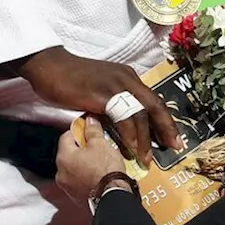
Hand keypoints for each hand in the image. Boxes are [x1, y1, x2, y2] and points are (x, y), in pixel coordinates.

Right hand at [21, 47, 181, 166]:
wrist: (49, 67)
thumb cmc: (70, 79)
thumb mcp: (100, 89)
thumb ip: (113, 102)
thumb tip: (123, 125)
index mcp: (128, 77)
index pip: (153, 99)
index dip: (164, 119)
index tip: (172, 136)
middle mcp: (127, 79)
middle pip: (155, 105)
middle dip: (166, 128)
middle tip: (174, 146)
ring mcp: (116, 85)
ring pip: (141, 113)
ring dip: (145, 138)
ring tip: (147, 158)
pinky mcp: (103, 95)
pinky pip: (123, 117)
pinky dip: (129, 135)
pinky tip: (130, 150)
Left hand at [56, 116, 128, 202]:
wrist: (113, 195)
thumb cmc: (105, 170)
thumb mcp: (101, 144)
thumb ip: (92, 131)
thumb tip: (90, 122)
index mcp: (64, 157)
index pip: (66, 137)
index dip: (78, 130)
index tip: (87, 129)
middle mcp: (61, 173)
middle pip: (69, 154)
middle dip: (81, 149)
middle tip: (96, 146)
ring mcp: (68, 187)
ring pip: (74, 169)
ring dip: (83, 164)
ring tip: (99, 162)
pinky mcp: (76, 197)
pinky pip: (79, 182)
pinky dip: (86, 178)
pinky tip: (98, 175)